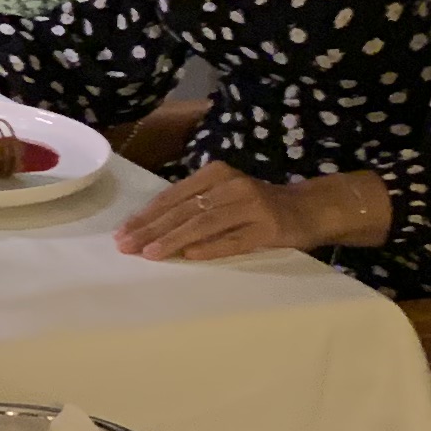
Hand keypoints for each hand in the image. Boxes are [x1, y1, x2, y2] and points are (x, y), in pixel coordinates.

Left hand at [113, 158, 387, 262]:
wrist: (308, 209)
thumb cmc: (256, 206)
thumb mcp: (224, 198)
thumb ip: (193, 207)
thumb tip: (148, 228)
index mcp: (216, 174)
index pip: (173, 197)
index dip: (146, 216)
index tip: (122, 233)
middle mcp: (232, 185)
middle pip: (184, 210)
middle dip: (151, 229)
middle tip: (126, 246)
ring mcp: (252, 205)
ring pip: (204, 224)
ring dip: (174, 239)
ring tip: (150, 253)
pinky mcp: (269, 227)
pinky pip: (234, 239)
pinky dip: (211, 248)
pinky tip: (190, 257)